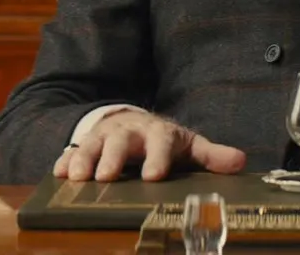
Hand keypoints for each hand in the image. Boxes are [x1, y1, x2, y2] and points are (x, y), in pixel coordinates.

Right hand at [54, 109, 245, 181]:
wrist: (134, 122)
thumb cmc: (164, 141)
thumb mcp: (189, 146)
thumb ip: (212, 156)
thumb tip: (241, 162)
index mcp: (158, 133)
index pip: (160, 143)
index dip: (157, 159)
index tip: (153, 176)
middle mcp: (129, 132)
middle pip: (119, 142)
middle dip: (112, 158)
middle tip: (106, 177)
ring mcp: (104, 136)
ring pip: (92, 144)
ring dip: (83, 159)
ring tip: (76, 177)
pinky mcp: (85, 143)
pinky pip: (71, 150)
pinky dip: (63, 160)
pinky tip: (58, 174)